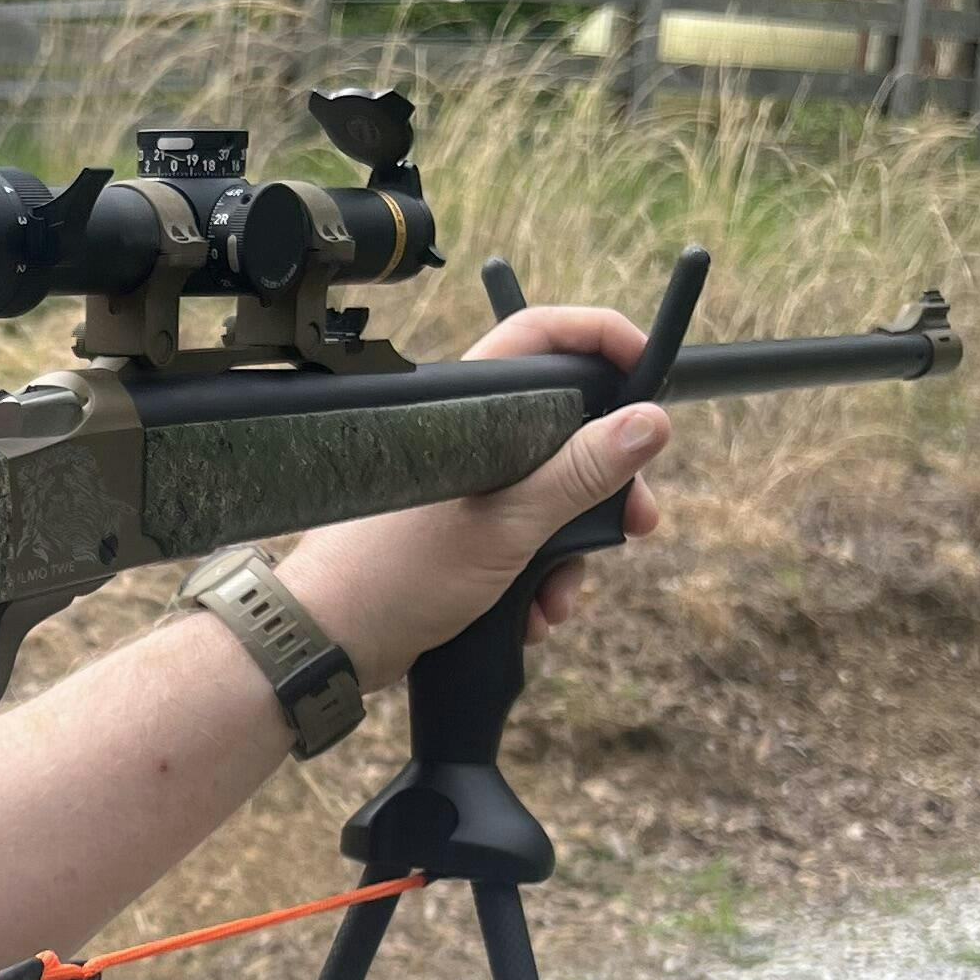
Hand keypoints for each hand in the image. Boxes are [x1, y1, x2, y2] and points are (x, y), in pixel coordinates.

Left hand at [282, 306, 670, 692]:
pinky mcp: (455, 528)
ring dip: (566, 552)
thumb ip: (581, 474)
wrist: (329, 641)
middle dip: (605, 486)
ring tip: (554, 599)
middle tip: (639, 522)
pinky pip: (520, 536)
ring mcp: (461, 484)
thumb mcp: (508, 527)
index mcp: (466, 410)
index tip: (649, 369)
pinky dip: (534, 575)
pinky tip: (528, 613)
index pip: (542, 339)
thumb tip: (651, 422)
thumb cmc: (397, 575)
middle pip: (563, 430)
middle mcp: (464, 438)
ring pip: (547, 495)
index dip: (601, 339)